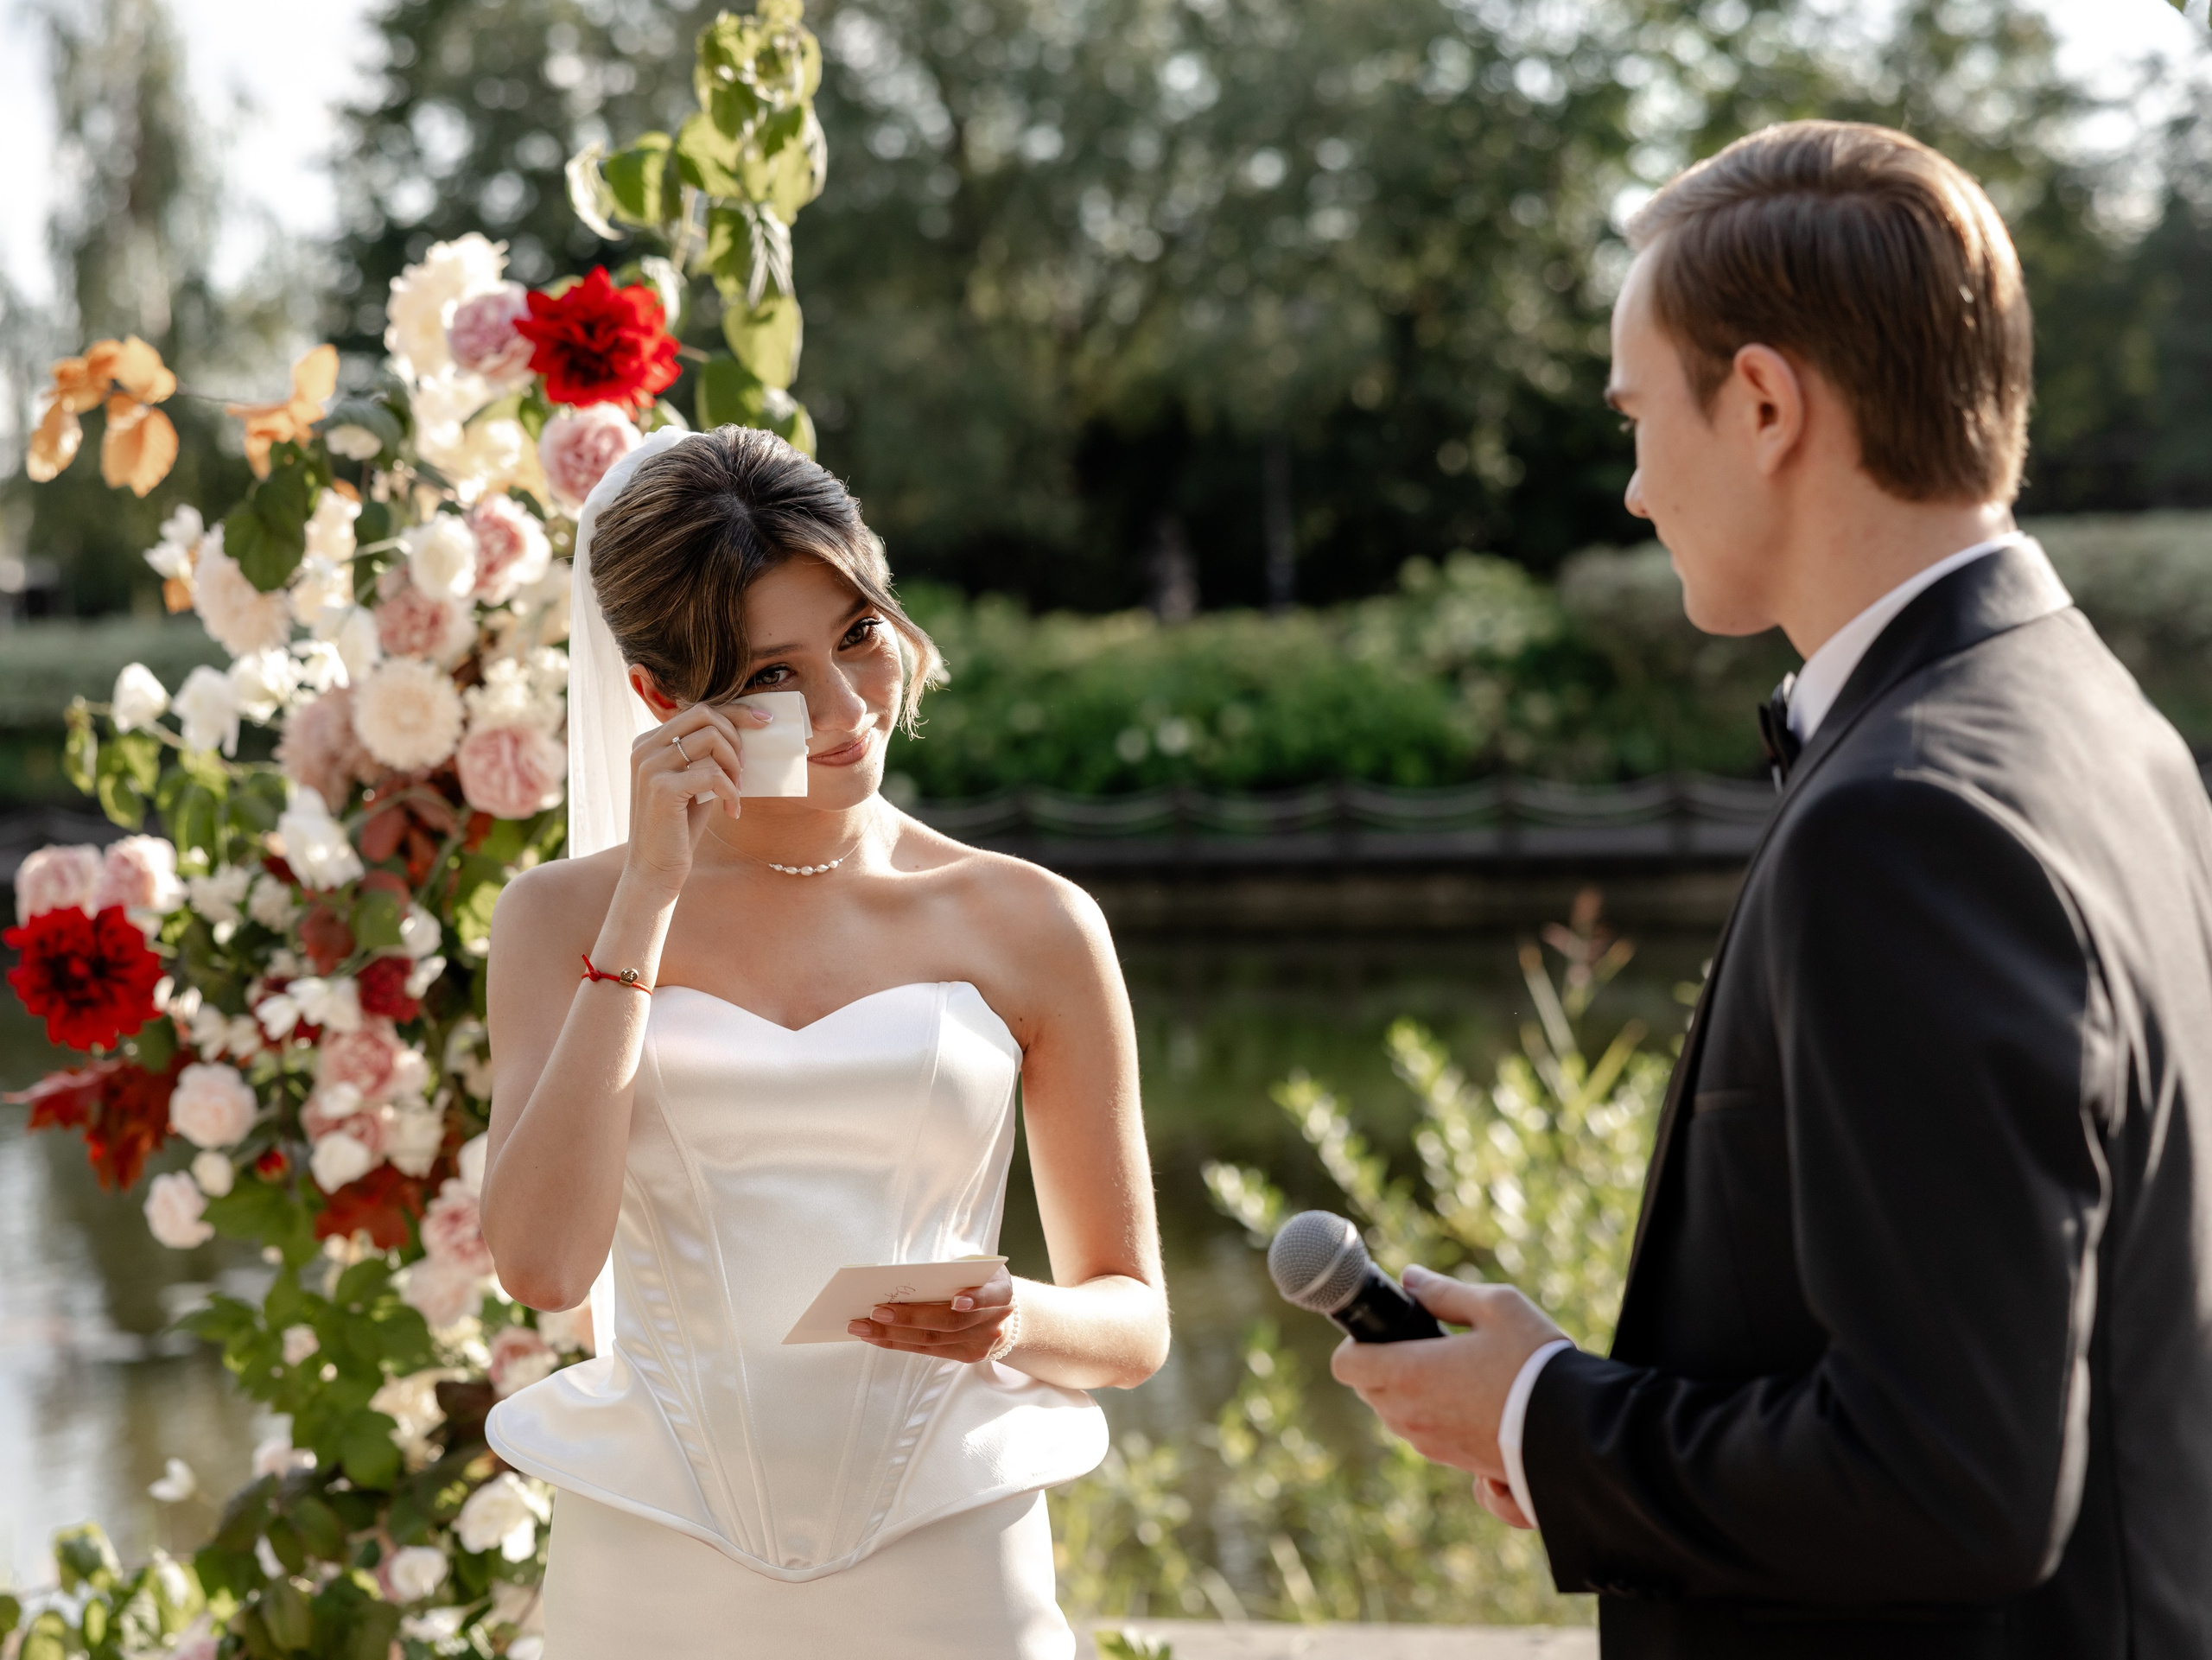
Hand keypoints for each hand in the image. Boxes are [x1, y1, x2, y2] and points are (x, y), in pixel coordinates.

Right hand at [621, 703, 768, 897]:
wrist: (655, 868)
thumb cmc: (678, 826)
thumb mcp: (692, 781)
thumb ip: (704, 755)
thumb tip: (743, 728)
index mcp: (648, 741)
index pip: (697, 711)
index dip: (734, 712)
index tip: (764, 720)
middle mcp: (644, 748)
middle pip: (704, 715)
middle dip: (736, 736)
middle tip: (743, 768)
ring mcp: (650, 766)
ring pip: (711, 739)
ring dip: (734, 765)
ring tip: (736, 791)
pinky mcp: (662, 788)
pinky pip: (713, 773)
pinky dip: (731, 791)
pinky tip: (731, 810)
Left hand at [847, 1265, 1014, 1363]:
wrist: (1004, 1312)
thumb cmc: (978, 1281)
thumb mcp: (976, 1269)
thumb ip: (953, 1272)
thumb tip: (903, 1278)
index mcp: (1002, 1291)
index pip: (992, 1296)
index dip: (976, 1299)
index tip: (956, 1299)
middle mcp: (995, 1320)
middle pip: (950, 1321)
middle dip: (910, 1317)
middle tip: (875, 1311)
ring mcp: (981, 1343)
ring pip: (932, 1340)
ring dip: (893, 1334)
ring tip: (862, 1326)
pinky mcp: (967, 1356)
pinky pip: (927, 1350)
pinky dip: (897, 1342)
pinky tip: (874, 1336)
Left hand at [1329, 1265, 1567, 1502]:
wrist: (1577, 1433)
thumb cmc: (1535, 1363)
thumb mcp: (1495, 1306)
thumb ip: (1444, 1291)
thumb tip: (1410, 1278)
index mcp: (1409, 1373)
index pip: (1346, 1364)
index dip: (1357, 1343)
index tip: (1383, 1329)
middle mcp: (1411, 1415)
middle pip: (1369, 1390)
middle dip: (1384, 1365)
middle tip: (1422, 1344)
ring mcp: (1432, 1445)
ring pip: (1396, 1415)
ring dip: (1408, 1392)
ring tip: (1451, 1370)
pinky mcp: (1457, 1465)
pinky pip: (1426, 1436)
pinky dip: (1434, 1416)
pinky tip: (1469, 1399)